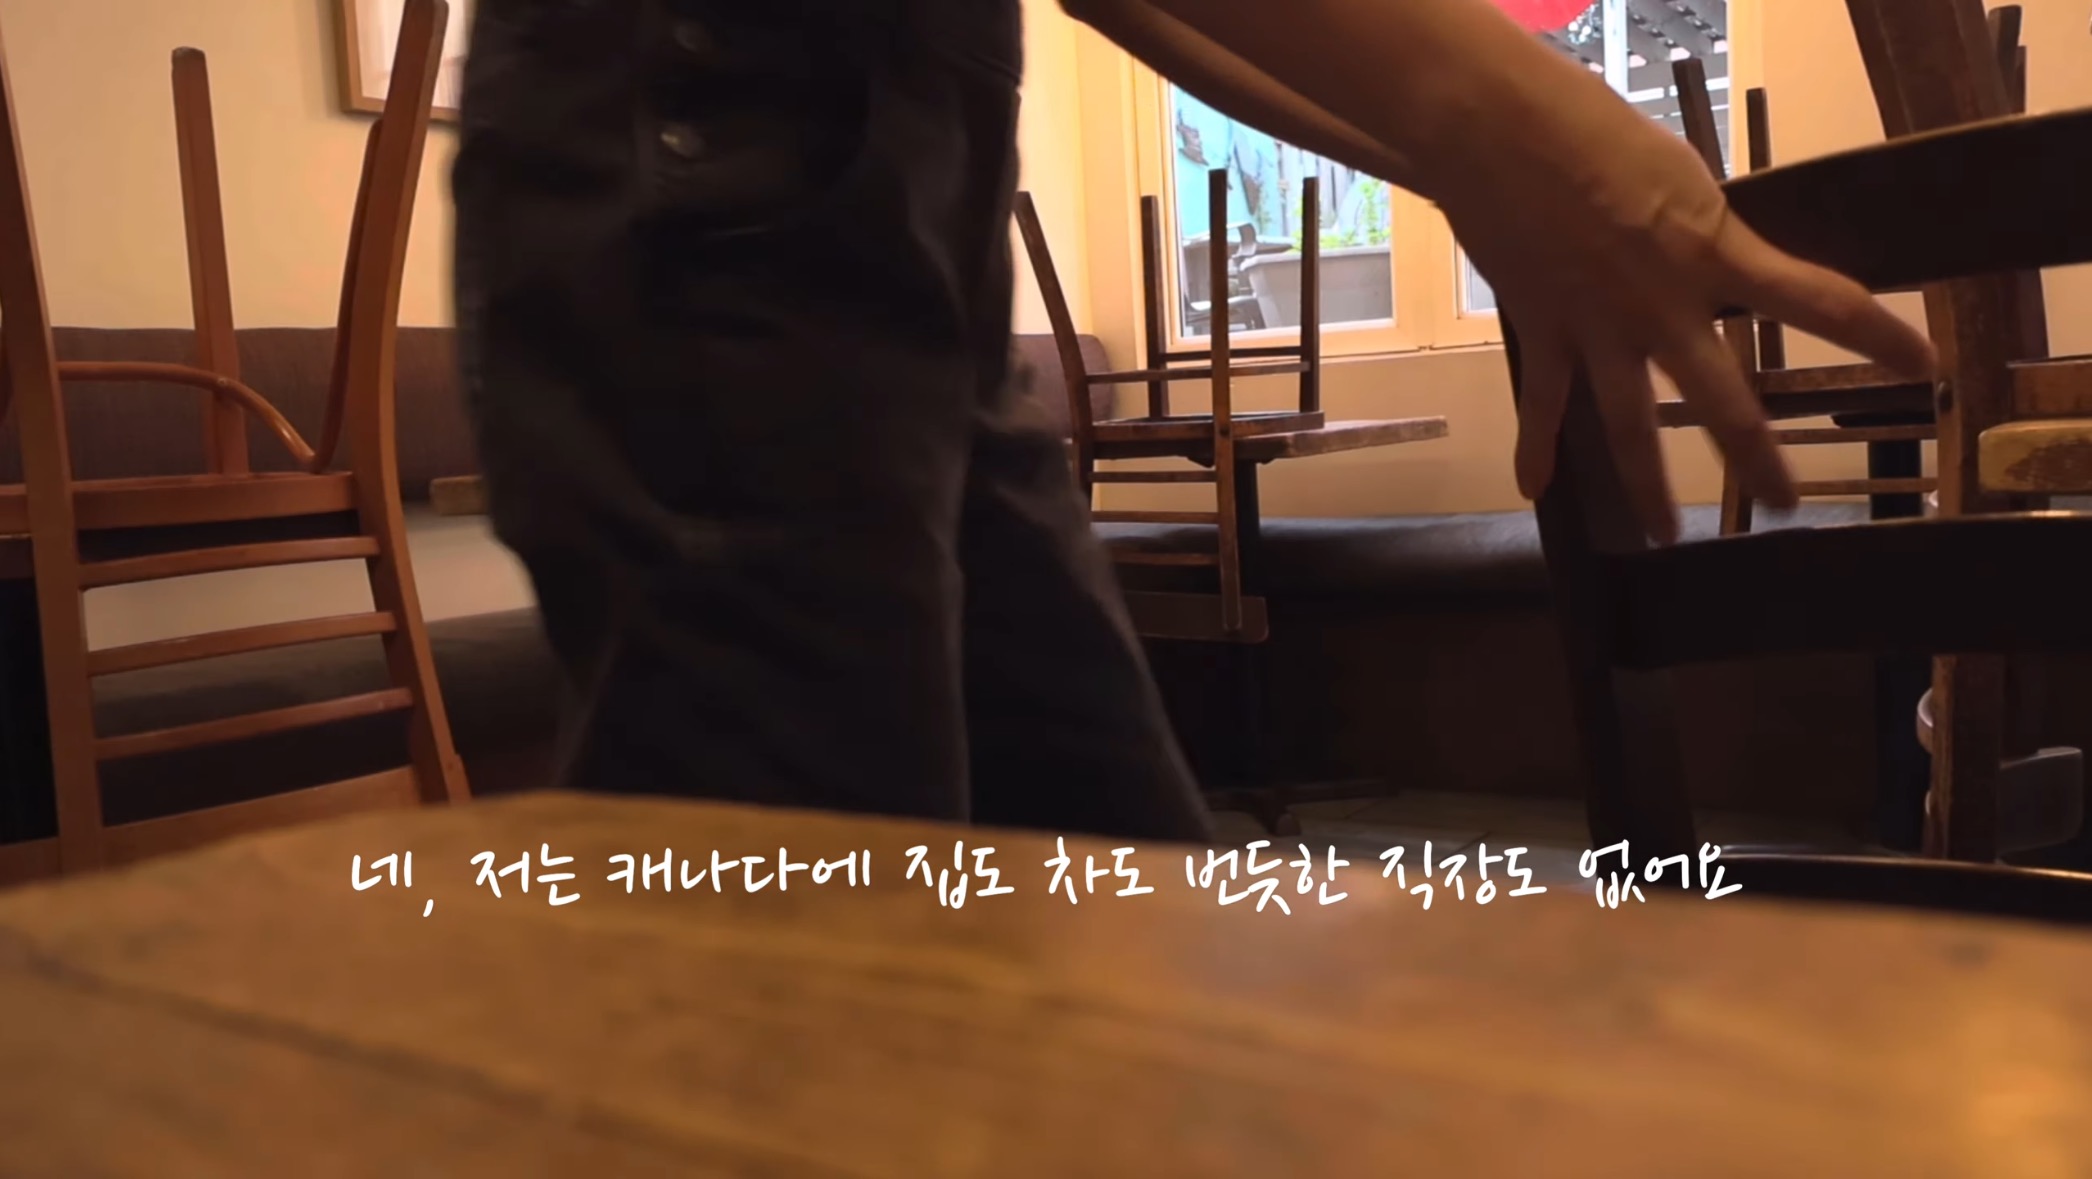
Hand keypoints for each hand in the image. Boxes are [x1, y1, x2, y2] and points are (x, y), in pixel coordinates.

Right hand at [1431, 71, 1935, 544]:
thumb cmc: (1591, 129)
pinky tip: (1535, 490)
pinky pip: (1545, 403)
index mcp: (1713, 252)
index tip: (1924, 366)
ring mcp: (1599, 329)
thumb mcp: (1678, 175)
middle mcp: (1663, 308)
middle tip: (1784, 504)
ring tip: (1665, 536)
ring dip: (1648, 487)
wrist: (1499, 133)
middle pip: (1724, 401)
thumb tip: (1711, 264)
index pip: (1818, 301)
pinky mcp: (1546, 331)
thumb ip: (1701, 233)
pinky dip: (1536, 448)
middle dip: (1757, 459)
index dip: (1877, 337)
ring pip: (1631, 426)